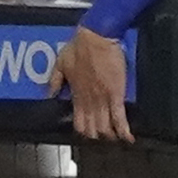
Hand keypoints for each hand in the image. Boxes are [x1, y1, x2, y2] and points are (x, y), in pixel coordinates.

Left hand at [60, 24, 134, 142]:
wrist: (96, 37)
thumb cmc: (79, 46)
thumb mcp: (60, 64)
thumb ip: (54, 81)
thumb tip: (49, 95)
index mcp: (76, 94)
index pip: (77, 121)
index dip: (82, 131)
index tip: (87, 134)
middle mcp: (88, 100)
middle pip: (92, 128)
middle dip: (97, 136)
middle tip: (103, 138)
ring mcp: (102, 98)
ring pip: (105, 126)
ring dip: (110, 135)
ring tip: (115, 140)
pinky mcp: (116, 93)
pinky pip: (119, 116)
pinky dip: (123, 129)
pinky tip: (128, 138)